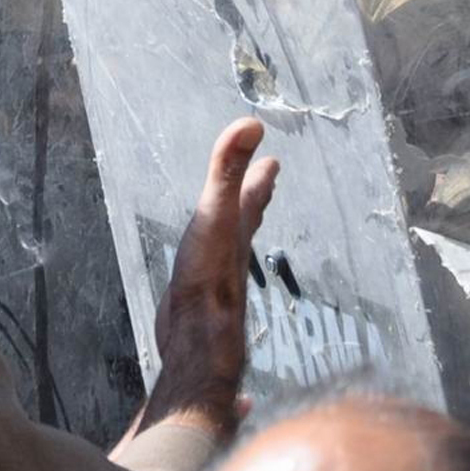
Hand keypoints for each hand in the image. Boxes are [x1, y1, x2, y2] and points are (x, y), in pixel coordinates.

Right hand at [137, 118, 279, 439]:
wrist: (197, 347)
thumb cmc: (206, 281)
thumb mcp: (215, 218)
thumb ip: (228, 171)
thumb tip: (252, 123)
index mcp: (234, 234)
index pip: (251, 199)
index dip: (260, 179)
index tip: (273, 162)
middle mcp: (229, 259)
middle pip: (245, 224)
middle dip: (253, 202)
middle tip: (265, 182)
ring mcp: (215, 287)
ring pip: (229, 254)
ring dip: (235, 236)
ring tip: (236, 229)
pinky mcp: (196, 310)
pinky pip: (207, 285)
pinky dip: (212, 281)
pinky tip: (211, 287)